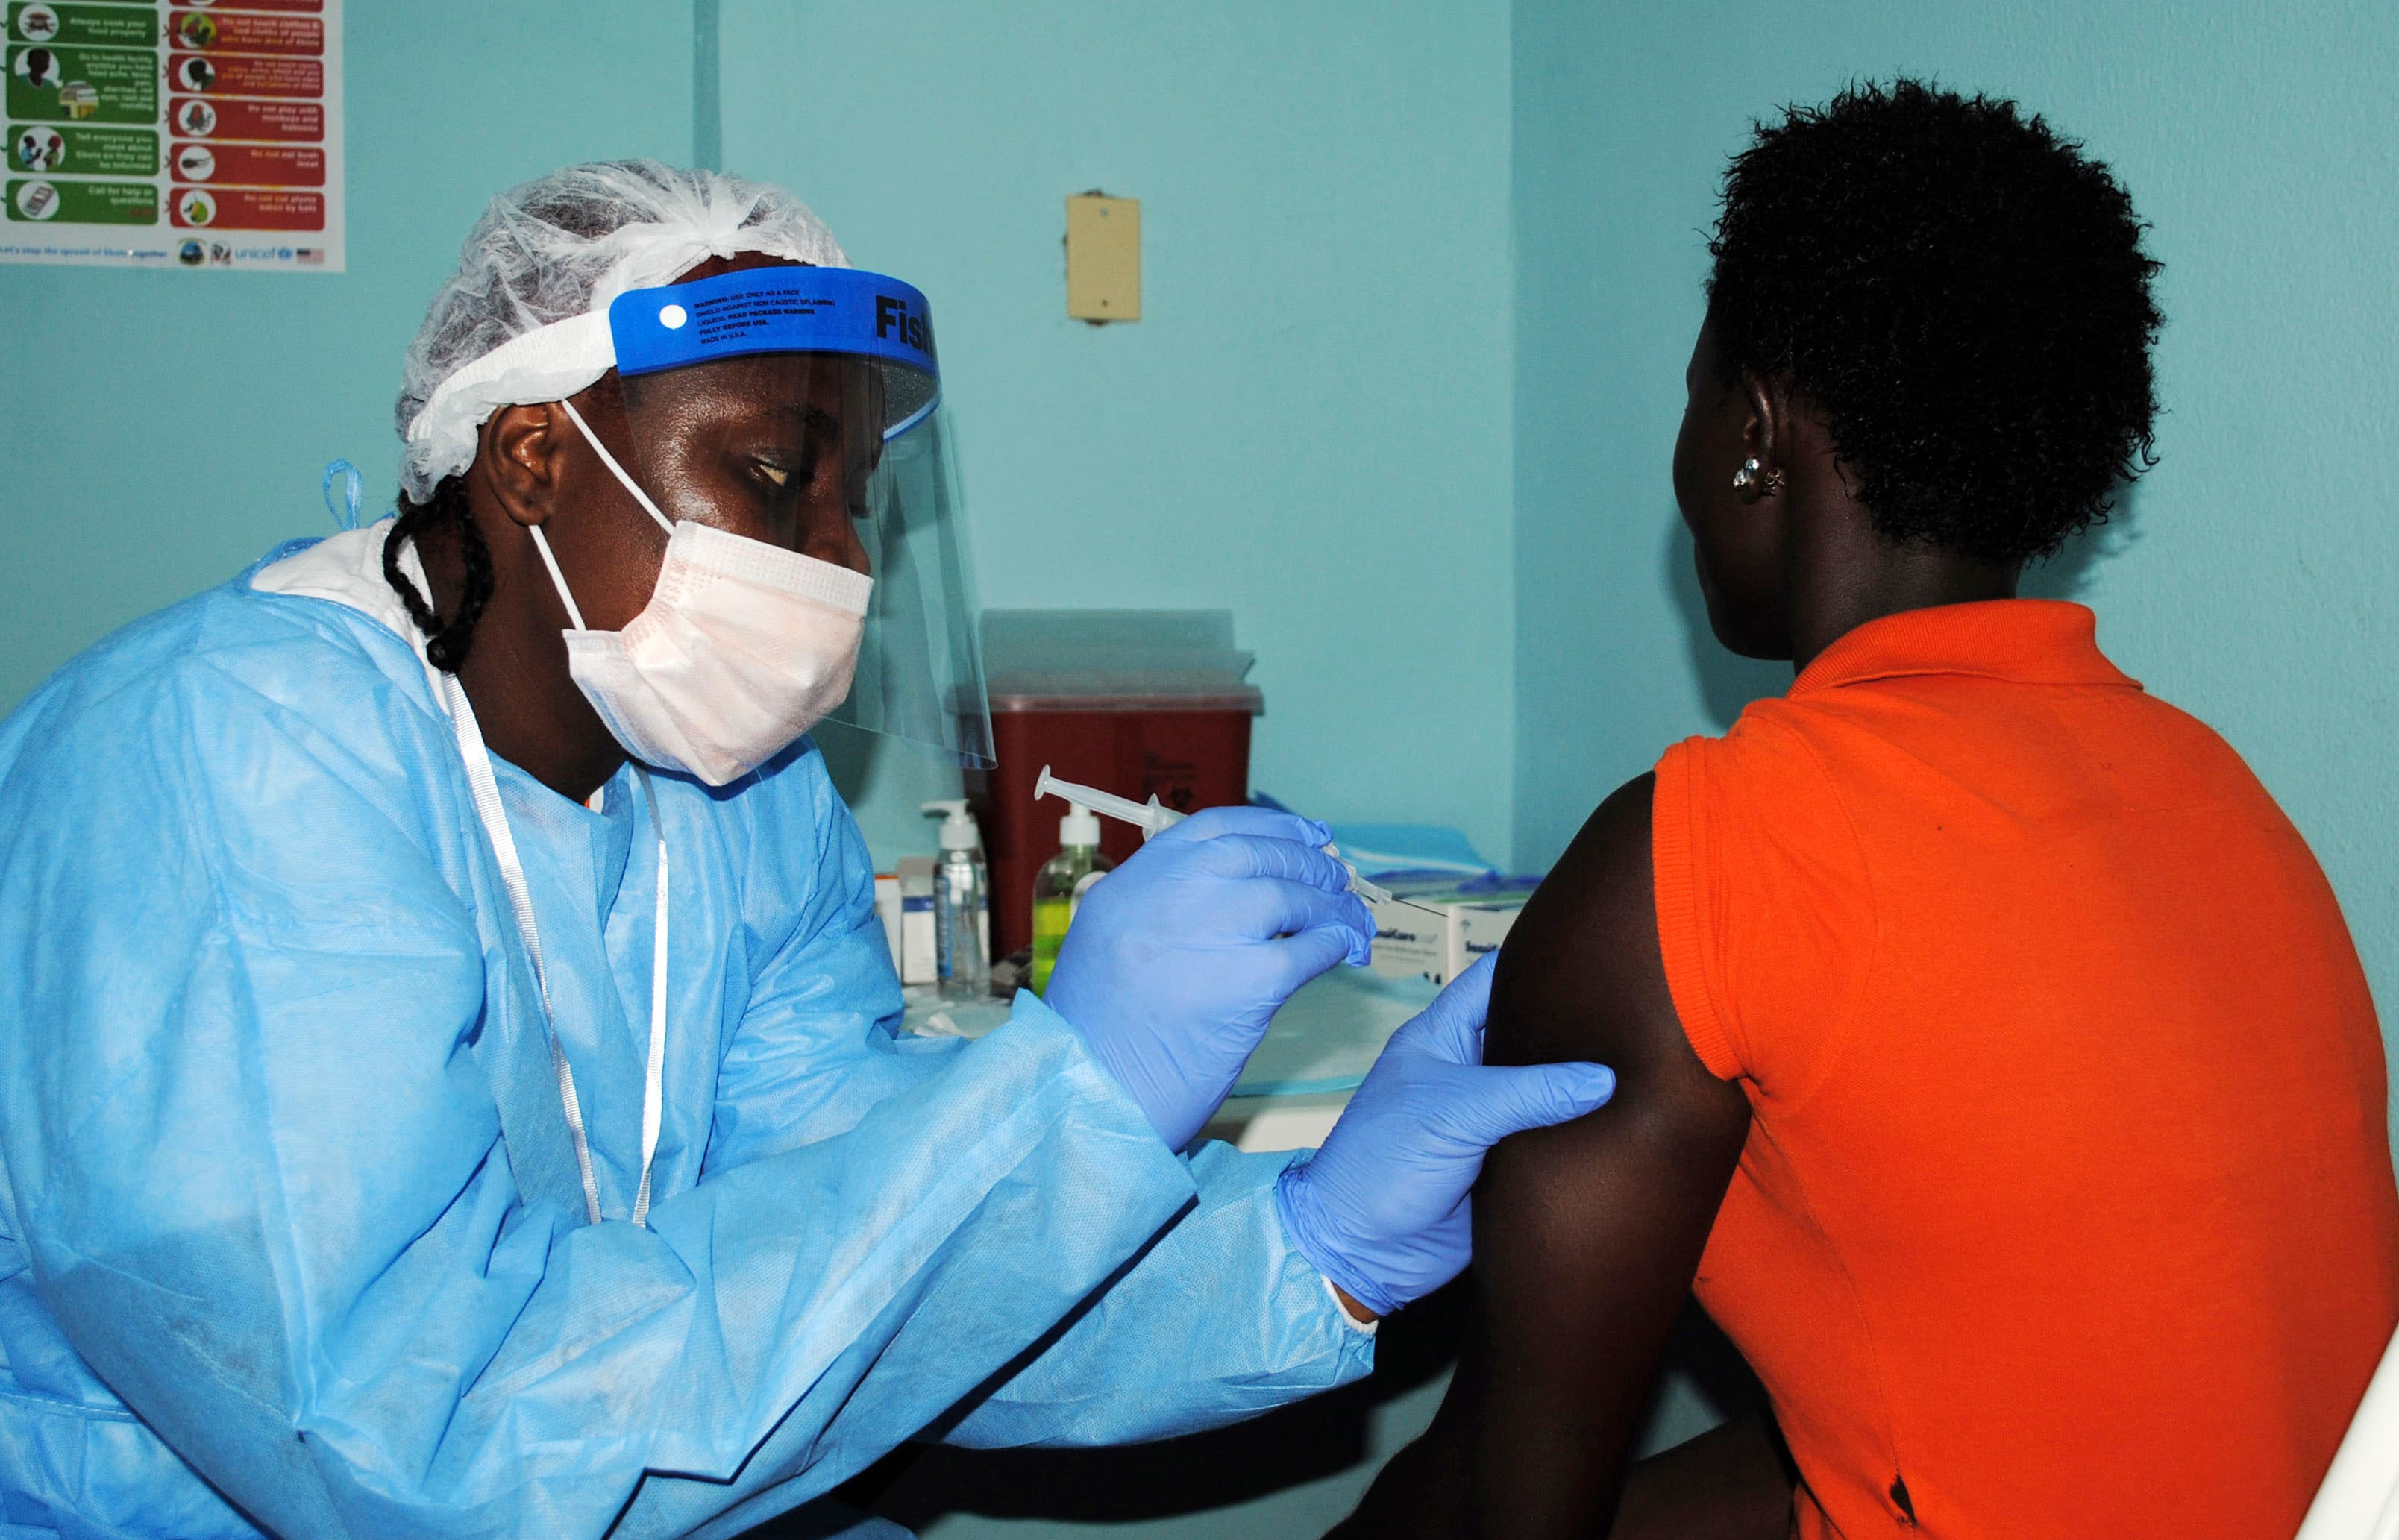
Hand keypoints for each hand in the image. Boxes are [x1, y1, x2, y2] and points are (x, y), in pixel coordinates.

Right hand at [1045, 805, 1374, 1150]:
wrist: (1092, 1098)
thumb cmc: (1100, 1036)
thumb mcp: (1110, 945)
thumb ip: (1161, 909)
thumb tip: (1236, 890)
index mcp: (1131, 885)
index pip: (1213, 828)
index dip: (1269, 827)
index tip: (1304, 834)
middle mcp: (1168, 897)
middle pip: (1256, 854)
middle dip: (1306, 862)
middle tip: (1335, 878)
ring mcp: (1208, 934)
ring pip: (1289, 895)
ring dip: (1330, 905)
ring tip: (1348, 918)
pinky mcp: (1248, 983)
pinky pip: (1309, 948)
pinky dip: (1335, 944)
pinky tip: (1344, 950)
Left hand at [1275, 952, 1615, 1315]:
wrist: (1365, 1251)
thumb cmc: (1382, 1165)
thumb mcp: (1455, 1113)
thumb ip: (1529, 1092)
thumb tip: (1602, 1079)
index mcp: (1442, 1038)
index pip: (1493, 981)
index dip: (1535, 965)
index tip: (1592, 956)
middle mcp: (1468, 1072)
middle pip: (1528, 1035)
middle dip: (1571, 1030)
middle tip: (1634, 1018)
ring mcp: (1489, 1119)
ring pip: (1546, 1090)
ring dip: (1580, 1087)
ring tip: (1644, 1067)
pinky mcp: (1506, 1164)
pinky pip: (1551, 1140)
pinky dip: (1579, 1134)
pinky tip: (1626, 1123)